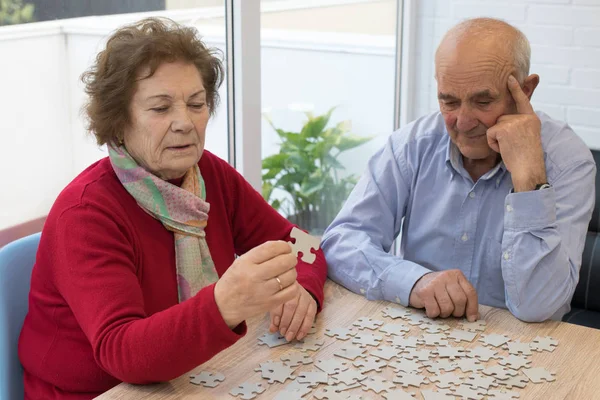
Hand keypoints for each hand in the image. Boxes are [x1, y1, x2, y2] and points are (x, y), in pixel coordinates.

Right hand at [214, 241, 298, 328]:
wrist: (223, 306)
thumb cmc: (234, 281)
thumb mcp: (241, 262)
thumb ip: (260, 254)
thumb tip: (284, 247)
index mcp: (246, 262)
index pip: (272, 248)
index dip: (284, 246)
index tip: (286, 248)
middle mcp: (254, 276)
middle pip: (285, 262)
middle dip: (291, 258)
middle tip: (289, 260)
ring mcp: (263, 291)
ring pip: (290, 276)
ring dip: (292, 272)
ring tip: (286, 272)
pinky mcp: (270, 303)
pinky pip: (292, 291)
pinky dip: (293, 285)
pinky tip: (286, 284)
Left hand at [269, 284, 316, 340]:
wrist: (296, 292)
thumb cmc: (283, 300)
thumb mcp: (276, 305)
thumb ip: (274, 316)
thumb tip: (272, 329)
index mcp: (283, 288)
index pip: (280, 301)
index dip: (277, 313)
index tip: (275, 324)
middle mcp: (295, 290)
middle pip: (291, 306)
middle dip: (286, 321)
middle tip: (283, 333)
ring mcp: (305, 296)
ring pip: (301, 312)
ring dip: (295, 326)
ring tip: (290, 336)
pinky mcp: (312, 303)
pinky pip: (310, 316)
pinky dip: (305, 328)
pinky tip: (299, 336)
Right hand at [409, 270, 478, 321]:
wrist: (417, 283)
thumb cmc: (439, 290)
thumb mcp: (453, 289)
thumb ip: (465, 299)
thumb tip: (474, 317)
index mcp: (457, 275)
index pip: (470, 293)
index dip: (472, 308)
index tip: (471, 318)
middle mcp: (446, 276)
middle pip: (460, 301)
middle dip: (457, 312)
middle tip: (451, 312)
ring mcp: (435, 283)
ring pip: (447, 307)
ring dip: (444, 314)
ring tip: (439, 309)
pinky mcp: (424, 291)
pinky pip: (434, 310)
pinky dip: (433, 314)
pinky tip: (430, 308)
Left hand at [486, 75, 545, 191]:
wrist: (528, 168)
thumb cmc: (525, 158)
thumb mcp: (526, 137)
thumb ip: (519, 125)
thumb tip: (504, 119)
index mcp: (532, 119)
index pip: (522, 101)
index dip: (516, 89)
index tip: (510, 77)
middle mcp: (525, 117)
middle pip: (501, 119)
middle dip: (500, 133)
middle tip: (512, 146)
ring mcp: (514, 121)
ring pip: (494, 126)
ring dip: (496, 139)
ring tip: (509, 148)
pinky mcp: (504, 128)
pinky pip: (489, 134)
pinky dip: (493, 144)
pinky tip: (504, 149)